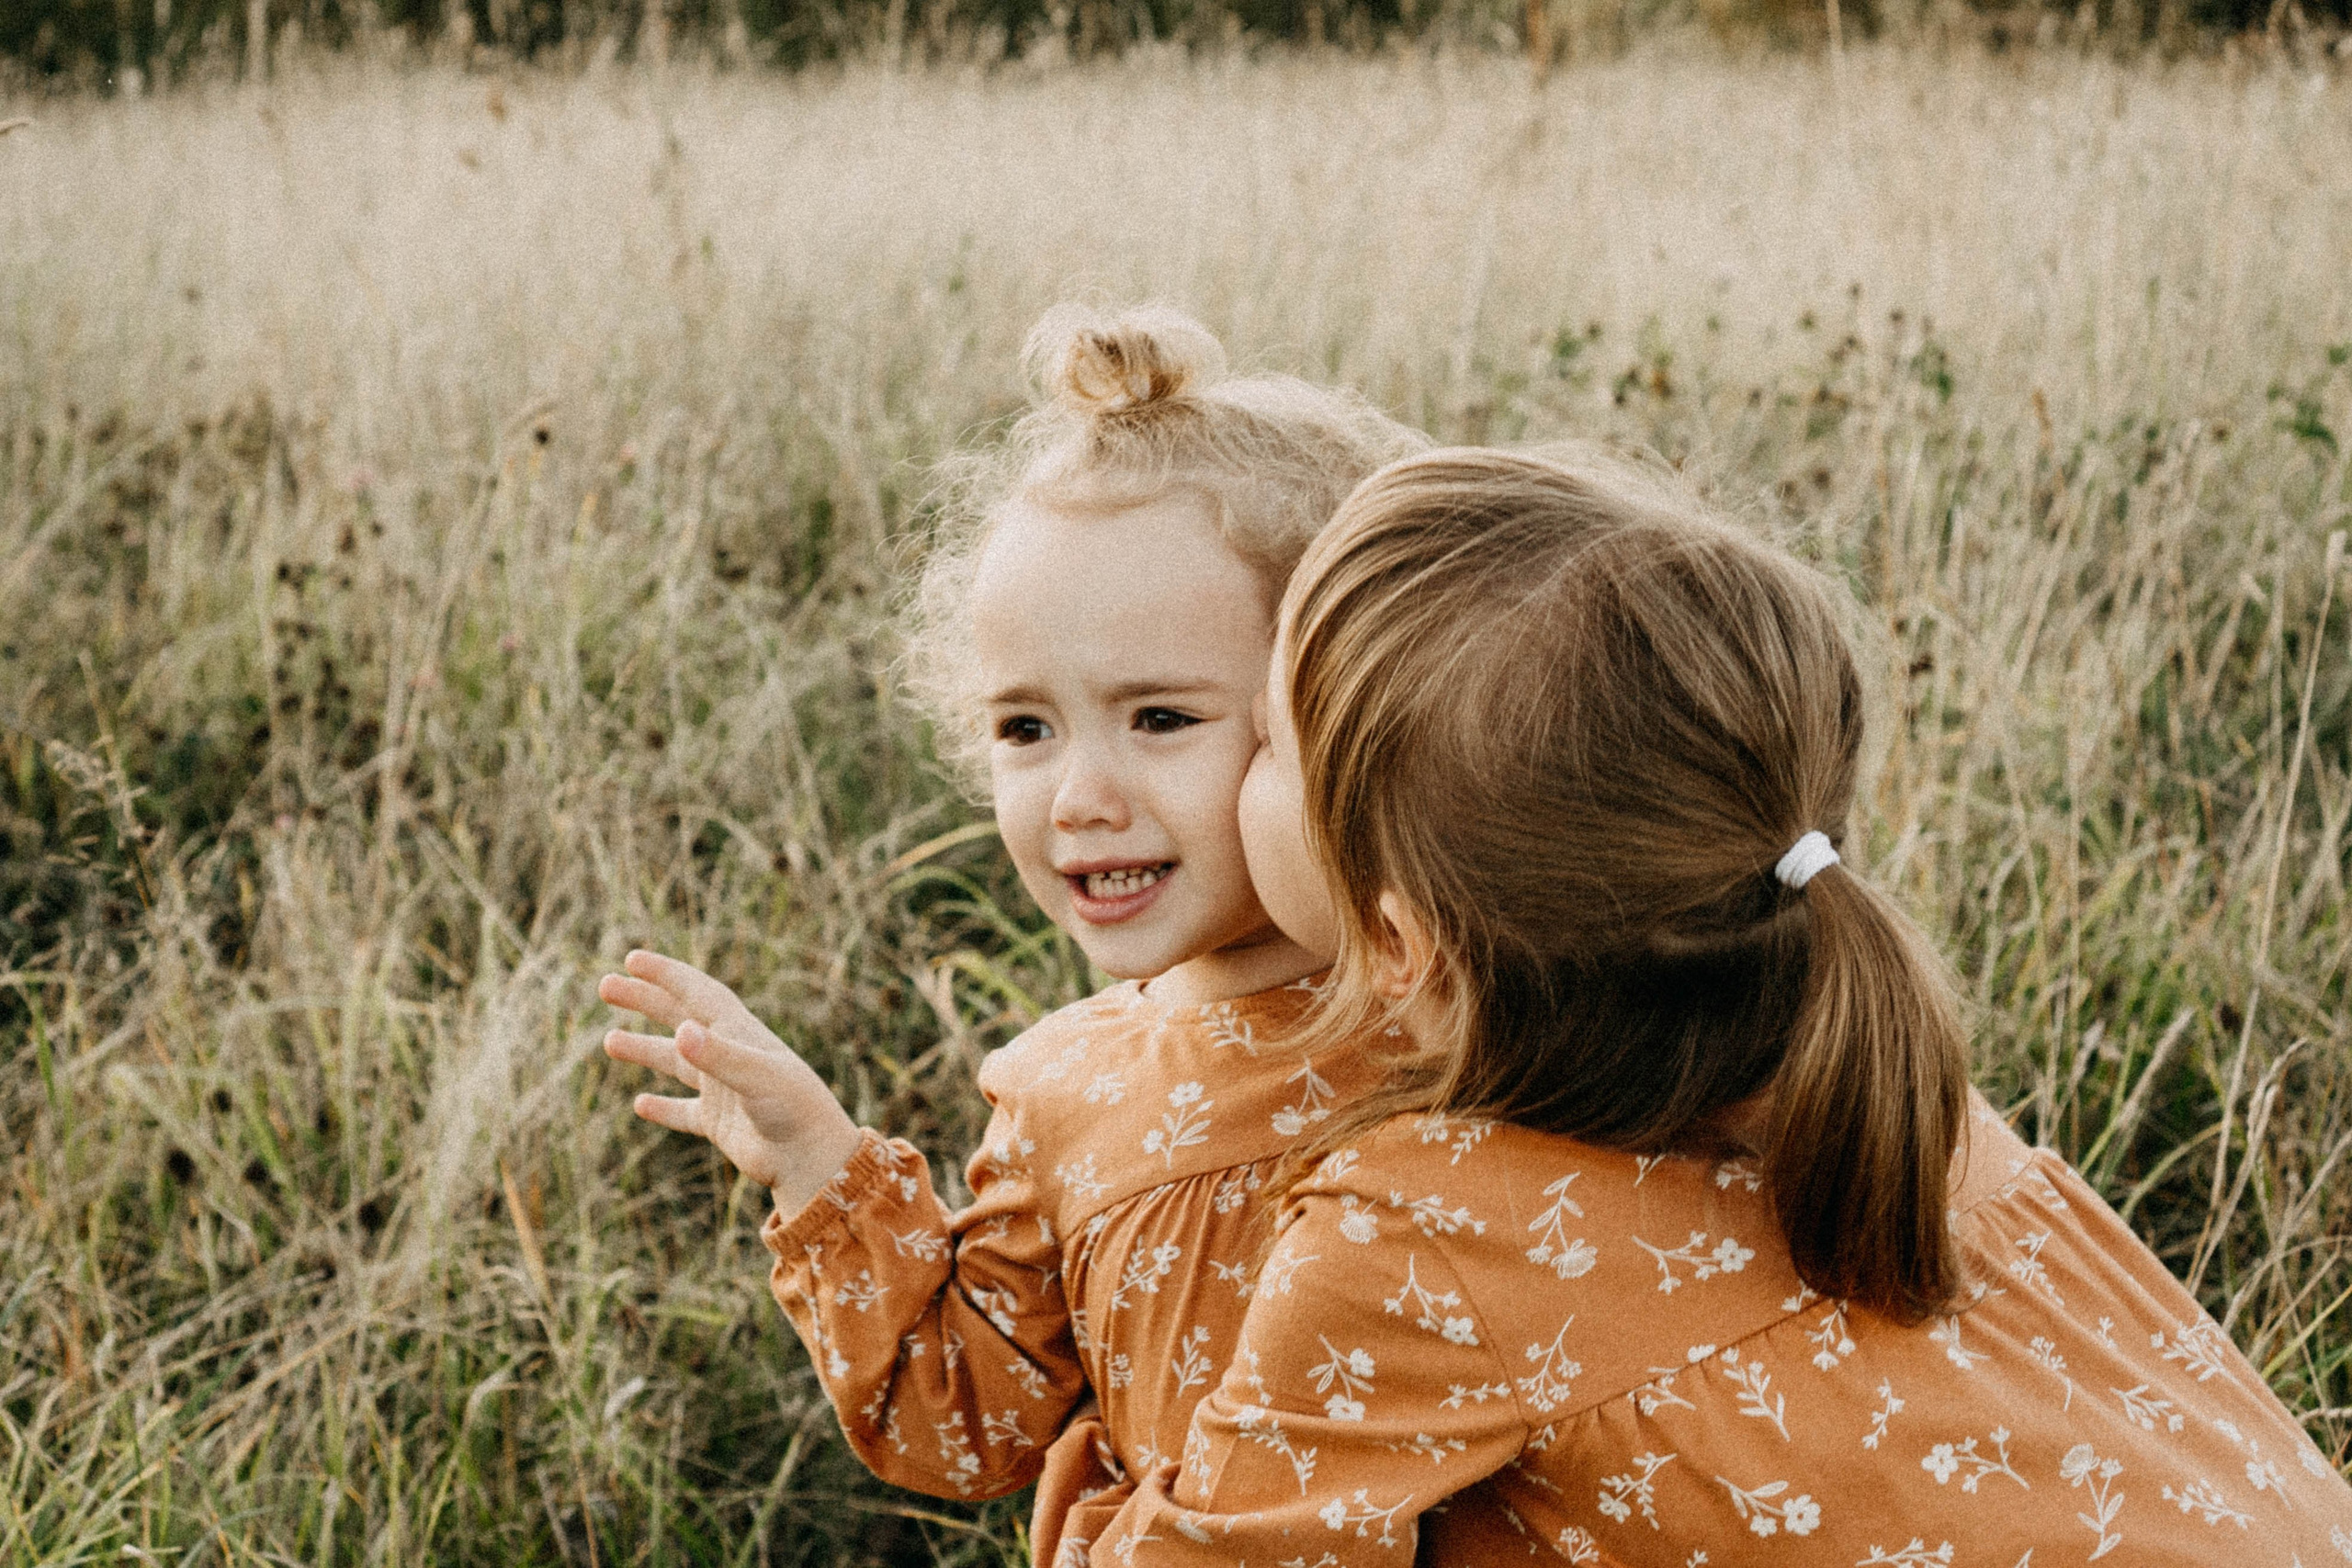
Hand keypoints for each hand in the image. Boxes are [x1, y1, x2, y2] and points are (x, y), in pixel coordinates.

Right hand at [599, 949, 863, 1212]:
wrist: (813, 1159)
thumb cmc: (795, 1110)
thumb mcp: (757, 1077)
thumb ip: (719, 1056)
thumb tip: (680, 1030)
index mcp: (740, 1033)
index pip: (697, 993)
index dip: (665, 974)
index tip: (631, 959)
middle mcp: (730, 1055)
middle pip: (680, 1018)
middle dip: (645, 1001)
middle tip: (605, 986)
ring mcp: (724, 1089)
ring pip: (677, 1063)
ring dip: (644, 1050)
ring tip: (609, 1041)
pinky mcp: (721, 1123)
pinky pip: (684, 1111)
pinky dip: (663, 1107)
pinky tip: (641, 1104)